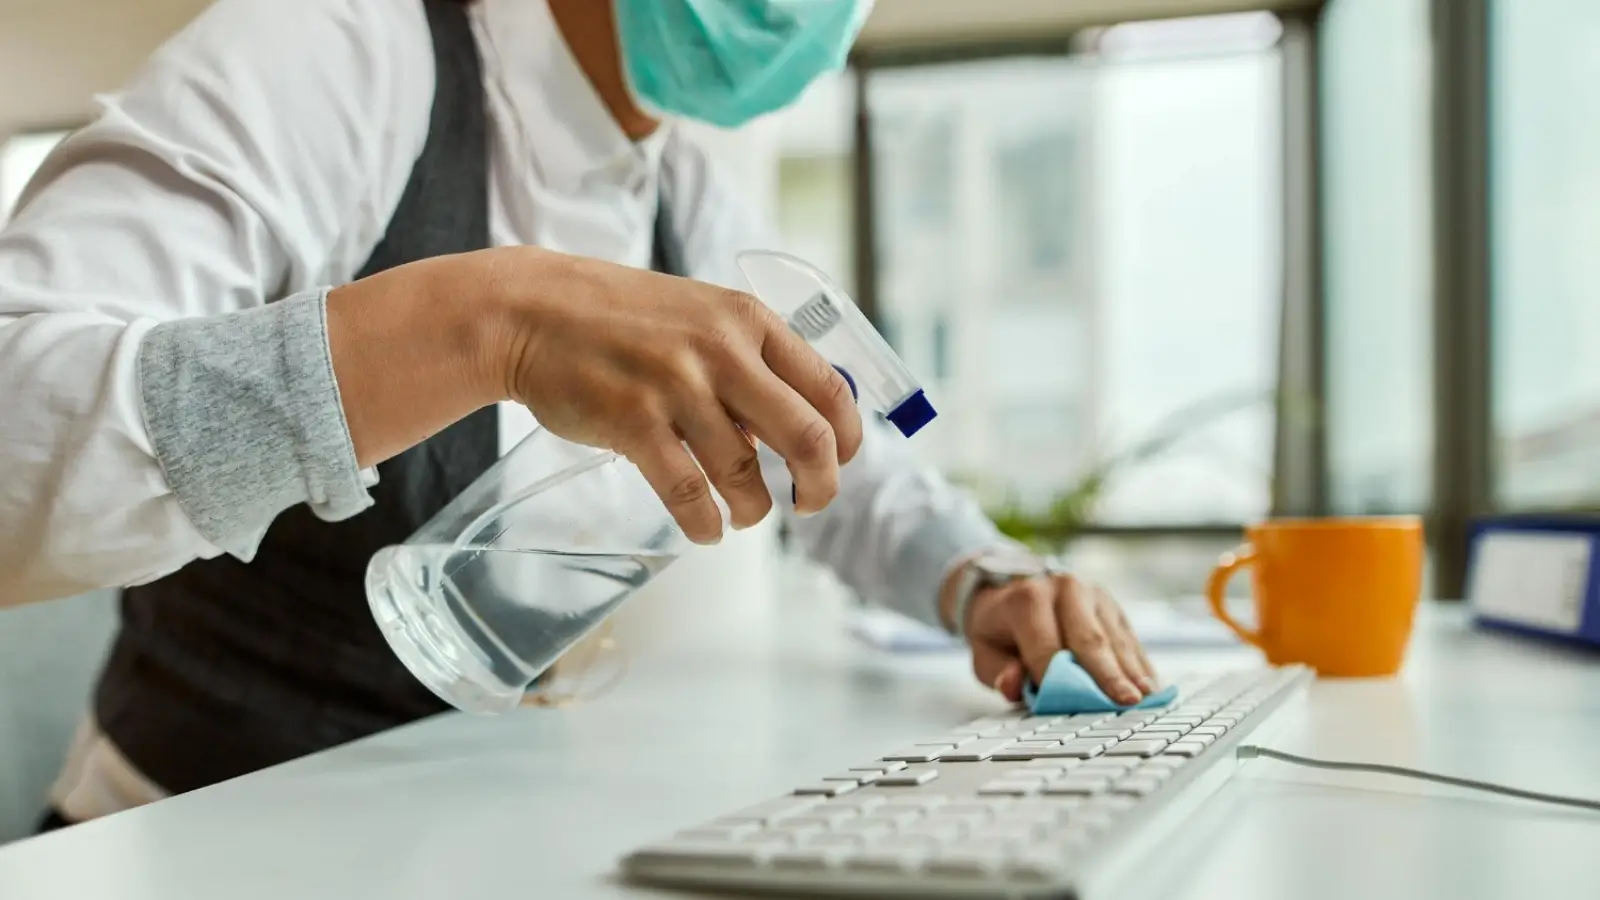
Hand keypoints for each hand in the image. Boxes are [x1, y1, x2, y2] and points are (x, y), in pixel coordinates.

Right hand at [481, 247, 862, 542]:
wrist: (531, 311)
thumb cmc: (619, 317)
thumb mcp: (700, 315)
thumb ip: (750, 362)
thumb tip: (792, 430)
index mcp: (748, 321)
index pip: (828, 387)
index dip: (848, 436)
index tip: (842, 462)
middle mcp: (722, 351)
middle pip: (806, 436)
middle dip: (819, 485)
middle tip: (809, 504)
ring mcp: (677, 387)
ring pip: (745, 472)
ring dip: (753, 509)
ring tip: (744, 516)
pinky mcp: (634, 423)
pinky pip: (687, 492)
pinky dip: (705, 523)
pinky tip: (707, 530)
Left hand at [961, 573, 1156, 705]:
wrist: (1013, 592)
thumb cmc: (1001, 629)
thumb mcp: (984, 650)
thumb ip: (997, 672)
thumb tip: (1014, 684)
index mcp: (1027, 599)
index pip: (1046, 647)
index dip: (1059, 680)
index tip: (1074, 707)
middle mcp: (1065, 589)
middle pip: (1089, 640)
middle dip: (1108, 675)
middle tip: (1127, 702)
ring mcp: (1094, 594)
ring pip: (1115, 639)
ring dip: (1131, 671)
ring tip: (1147, 698)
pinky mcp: (1112, 606)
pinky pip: (1129, 638)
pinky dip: (1139, 664)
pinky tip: (1150, 686)